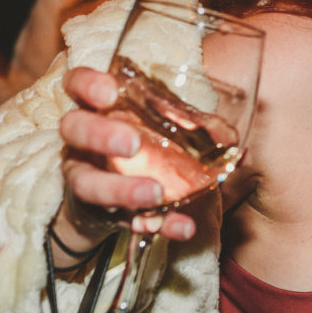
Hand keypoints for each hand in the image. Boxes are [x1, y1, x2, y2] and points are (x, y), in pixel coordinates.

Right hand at [53, 68, 196, 263]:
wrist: (109, 205)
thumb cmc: (142, 152)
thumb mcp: (163, 133)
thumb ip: (196, 130)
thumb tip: (238, 147)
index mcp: (98, 111)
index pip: (76, 85)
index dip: (87, 84)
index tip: (109, 93)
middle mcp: (82, 142)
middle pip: (73, 129)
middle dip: (100, 135)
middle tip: (132, 144)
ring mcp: (84, 179)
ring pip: (86, 183)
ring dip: (121, 189)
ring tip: (155, 193)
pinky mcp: (99, 214)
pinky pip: (122, 221)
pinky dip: (156, 225)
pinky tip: (182, 228)